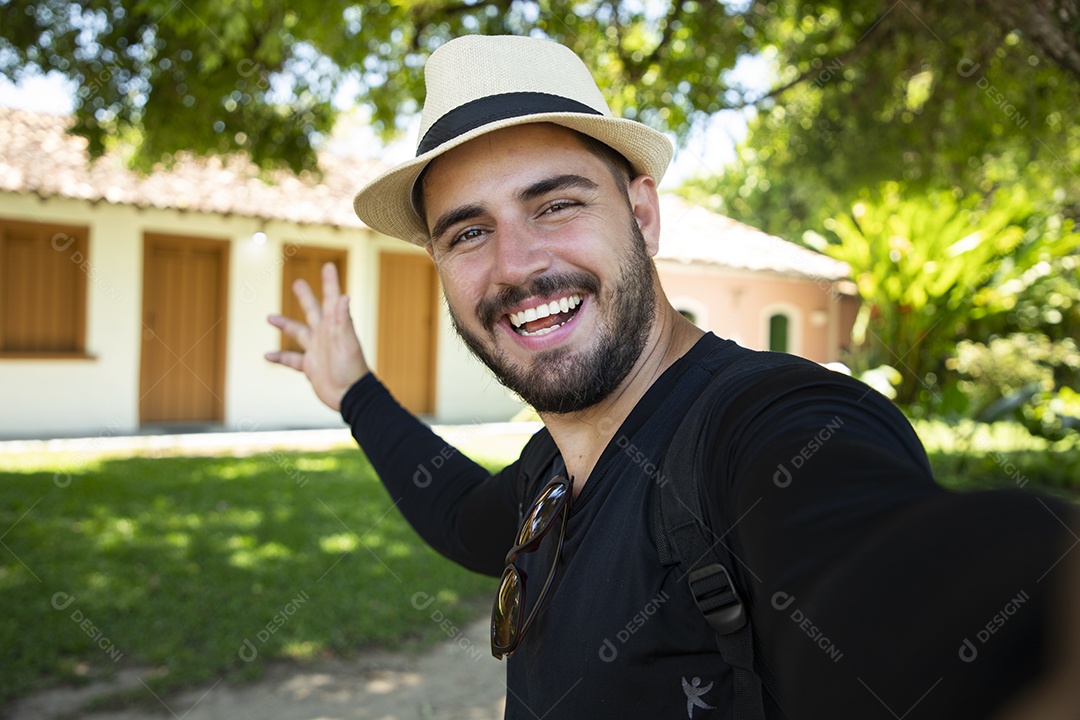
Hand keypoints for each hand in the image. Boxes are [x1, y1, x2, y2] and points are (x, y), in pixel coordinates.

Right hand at [265, 262, 369, 410]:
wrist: (350, 396)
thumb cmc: (352, 369)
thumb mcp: (347, 343)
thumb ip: (344, 320)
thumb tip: (344, 296)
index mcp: (335, 326)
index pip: (332, 299)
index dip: (330, 282)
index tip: (329, 266)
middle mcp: (325, 335)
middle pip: (313, 310)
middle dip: (305, 296)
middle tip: (298, 282)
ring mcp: (317, 350)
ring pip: (298, 333)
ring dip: (284, 325)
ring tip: (269, 317)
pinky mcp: (310, 367)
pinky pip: (291, 359)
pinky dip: (280, 357)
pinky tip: (267, 355)